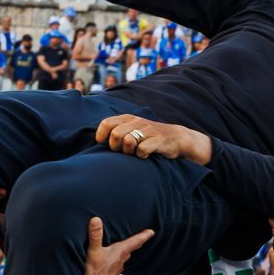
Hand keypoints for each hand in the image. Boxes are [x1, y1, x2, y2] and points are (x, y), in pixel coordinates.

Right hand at [83, 216, 153, 274]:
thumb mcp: (94, 252)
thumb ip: (95, 236)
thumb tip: (96, 219)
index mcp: (120, 253)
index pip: (135, 242)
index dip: (143, 236)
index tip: (152, 231)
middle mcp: (121, 260)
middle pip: (131, 249)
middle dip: (137, 242)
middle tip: (143, 237)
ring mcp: (117, 268)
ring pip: (125, 257)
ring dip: (128, 250)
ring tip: (129, 246)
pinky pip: (118, 263)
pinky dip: (119, 258)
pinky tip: (115, 260)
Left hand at [96, 114, 211, 164]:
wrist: (177, 138)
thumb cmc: (149, 136)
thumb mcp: (133, 128)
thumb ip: (117, 130)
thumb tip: (96, 141)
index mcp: (128, 118)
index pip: (106, 123)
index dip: (102, 136)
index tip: (105, 144)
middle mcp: (137, 122)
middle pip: (116, 135)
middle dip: (116, 147)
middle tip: (123, 151)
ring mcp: (148, 130)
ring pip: (128, 142)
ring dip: (129, 152)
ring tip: (134, 153)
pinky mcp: (158, 140)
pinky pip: (142, 150)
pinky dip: (141, 156)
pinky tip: (145, 155)